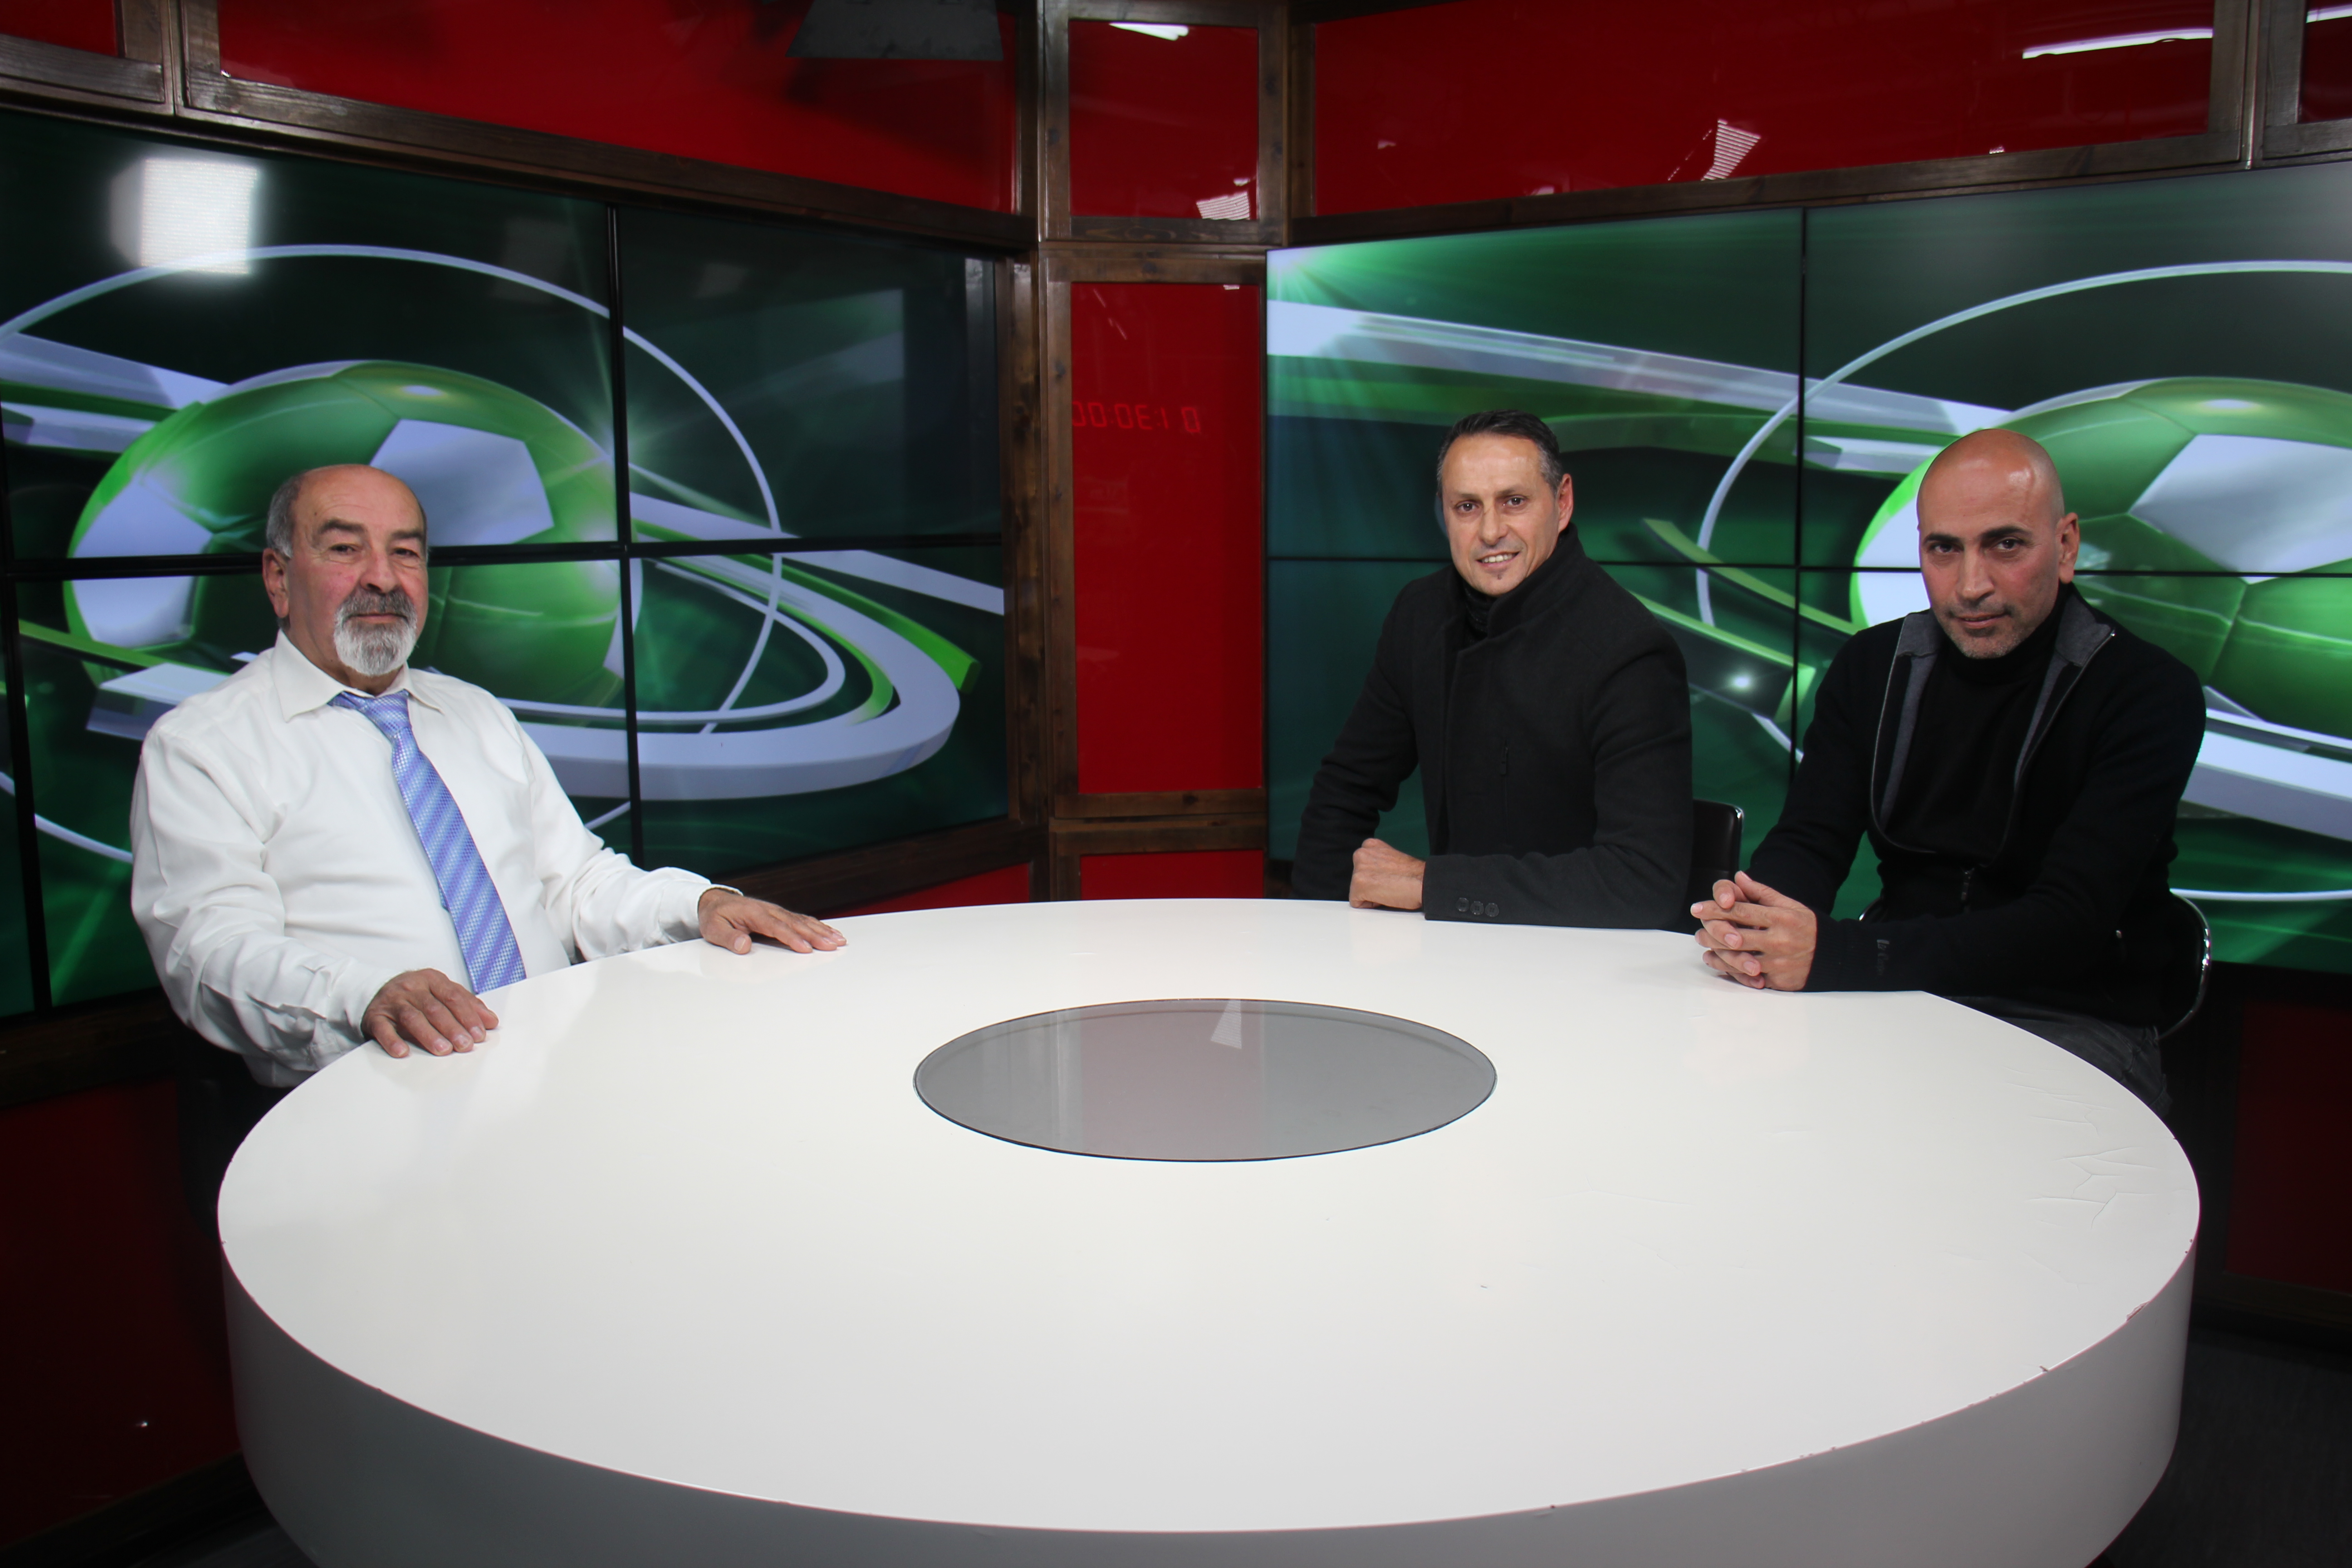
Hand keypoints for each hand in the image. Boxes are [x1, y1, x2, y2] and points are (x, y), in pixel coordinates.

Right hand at [364, 969, 497, 1057]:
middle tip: (465, 1045)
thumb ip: (467, 1004)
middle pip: (435, 1008)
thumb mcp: (442, 992)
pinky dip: (392, 1040)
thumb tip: (491, 1021)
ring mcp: (392, 1001)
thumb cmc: (417, 995)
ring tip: (443, 1050)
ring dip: (429, 1035)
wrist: (376, 991)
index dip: (468, 1016)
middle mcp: (412, 987)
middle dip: (452, 1028)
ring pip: (412, 1017)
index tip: (479, 1034)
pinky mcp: (375, 1016)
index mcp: (432, 979)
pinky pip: (383, 1028)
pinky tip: (402, 1052)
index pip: (453, 997)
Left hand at [699, 888, 845, 954]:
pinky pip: (802, 920)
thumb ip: (728, 937)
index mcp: (754, 913)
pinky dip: (817, 926)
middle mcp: (769, 911)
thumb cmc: (715, 917)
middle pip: (796, 924)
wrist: (715, 901)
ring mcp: (776, 912)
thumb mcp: (714, 928)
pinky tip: (830, 932)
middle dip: (816, 936)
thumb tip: (743, 946)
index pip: (777, 928)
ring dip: (822, 931)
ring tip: (839, 940)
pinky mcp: (780, 915)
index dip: (792, 938)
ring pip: (803, 922)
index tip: (806, 949)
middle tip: (833, 946)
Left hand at [1348, 838, 1425, 910]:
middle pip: (1358, 878)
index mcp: (1370, 846)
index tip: (1387, 877)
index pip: (1362, 867)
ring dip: (1371, 894)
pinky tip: (1384, 896)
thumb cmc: (1413, 875)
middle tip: (1389, 884)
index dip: (1375, 877)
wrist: (1422, 882)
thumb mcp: (1391, 859)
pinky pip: (1357, 903)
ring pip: (1357, 890)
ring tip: (1388, 889)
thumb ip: (1378, 862)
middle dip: (1371, 885)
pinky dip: (1369, 904)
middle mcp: (1361, 854)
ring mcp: (1358, 870)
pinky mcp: (1358, 885)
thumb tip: (1375, 873)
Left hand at [1692, 871, 1816, 990]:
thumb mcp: (1789, 905)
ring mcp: (1777, 962)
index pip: (1740, 912)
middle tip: (1698, 932)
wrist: (1832, 955)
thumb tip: (1739, 876)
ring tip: (1706, 949)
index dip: (1715, 909)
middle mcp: (1777, 940)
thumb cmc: (1808, 927)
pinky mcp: (1778, 980)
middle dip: (1712, 934)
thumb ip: (1761, 892)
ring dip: (1718, 955)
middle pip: (1735, 937)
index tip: (1697, 908)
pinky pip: (1749, 977)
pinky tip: (1722, 965)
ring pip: (1739, 960)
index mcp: (1779, 918)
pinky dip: (1733, 972)